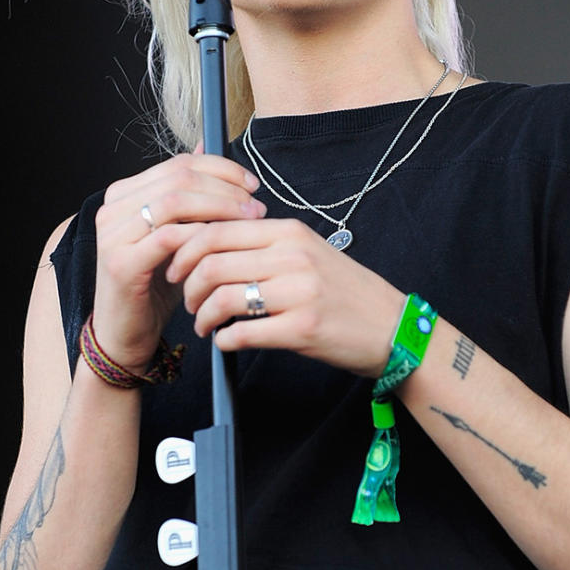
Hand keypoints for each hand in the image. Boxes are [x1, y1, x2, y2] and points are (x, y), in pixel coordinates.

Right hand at [90, 152, 267, 371]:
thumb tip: (206, 149)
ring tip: (248, 222)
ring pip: (175, 201)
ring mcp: (113, 234)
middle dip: (225, 188)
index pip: (178, 164)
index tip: (252, 184)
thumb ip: (190, 199)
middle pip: (179, 177)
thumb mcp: (178, 236)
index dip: (221, 168)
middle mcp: (113, 208)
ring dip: (220, 208)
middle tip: (256, 205)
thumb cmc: (156, 285)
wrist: (127, 332)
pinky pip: (169, 237)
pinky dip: (201, 236)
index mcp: (124, 194)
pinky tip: (224, 245)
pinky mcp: (121, 262)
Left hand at [166, 216, 404, 376]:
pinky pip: (242, 332)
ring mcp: (298, 293)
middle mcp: (293, 256)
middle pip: (211, 261)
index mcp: (290, 232)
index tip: (177, 268)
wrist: (392, 327)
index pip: (217, 228)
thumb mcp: (308, 253)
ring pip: (221, 297)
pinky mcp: (301, 329)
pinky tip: (227, 341)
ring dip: (203, 316)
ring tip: (205, 325)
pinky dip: (224, 340)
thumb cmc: (346, 292)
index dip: (185, 250)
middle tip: (188, 301)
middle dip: (187, 285)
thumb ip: (264, 245)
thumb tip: (208, 246)